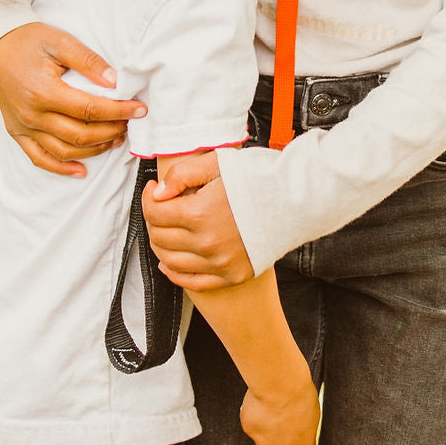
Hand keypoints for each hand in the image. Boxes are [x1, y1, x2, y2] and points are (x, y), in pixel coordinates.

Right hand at [0, 22, 145, 177]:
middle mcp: (32, 115)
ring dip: (94, 150)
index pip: (90, 109)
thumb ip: (88, 61)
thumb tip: (114, 81)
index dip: (118, 111)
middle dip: (111, 131)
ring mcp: (23, 127)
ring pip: (64, 151)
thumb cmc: (30, 40)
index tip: (139, 109)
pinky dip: (61, 168)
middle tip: (130, 122)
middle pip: (80, 135)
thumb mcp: (60, 41)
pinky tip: (82, 170)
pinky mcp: (17, 132)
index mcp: (44, 92)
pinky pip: (39, 158)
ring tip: (115, 139)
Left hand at [143, 152, 253, 288]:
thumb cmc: (259, 177)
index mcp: (199, 214)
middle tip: (160, 206)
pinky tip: (170, 261)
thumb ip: (182, 174)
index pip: (154, 213)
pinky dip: (174, 273)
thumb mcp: (218, 162)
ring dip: (160, 244)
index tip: (154, 189)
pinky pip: (192, 282)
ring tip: (166, 228)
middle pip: (160, 237)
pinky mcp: (231, 275)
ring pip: (170, 261)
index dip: (148, 198)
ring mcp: (219, 263)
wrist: (296, 199)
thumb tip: (159, 193)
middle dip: (153, 219)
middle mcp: (206, 243)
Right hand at [241, 369, 320, 444]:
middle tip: (276, 421)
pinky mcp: (249, 430)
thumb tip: (281, 431)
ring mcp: (265, 443)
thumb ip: (298, 430)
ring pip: (259, 438)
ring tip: (271, 403)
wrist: (280, 384)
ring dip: (262, 426)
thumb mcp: (309, 414)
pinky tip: (260, 400)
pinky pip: (250, 422)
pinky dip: (253, 413)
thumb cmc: (298, 393)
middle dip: (270, 443)